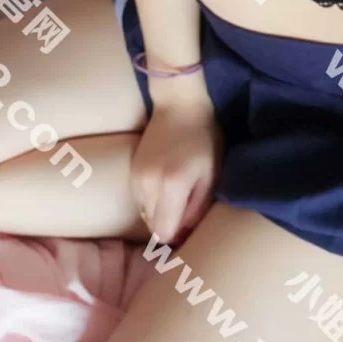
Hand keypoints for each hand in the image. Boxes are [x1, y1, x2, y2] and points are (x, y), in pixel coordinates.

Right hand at [130, 78, 221, 244]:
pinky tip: (165, 186)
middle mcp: (148, 185)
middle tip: (186, 211)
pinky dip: (151, 200)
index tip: (188, 227)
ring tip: (176, 195)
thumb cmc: (203, 139)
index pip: (163, 232)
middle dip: (169, 224)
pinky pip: (139, 200)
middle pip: (152, 225)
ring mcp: (136, 177)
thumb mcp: (211, 174)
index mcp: (172, 186)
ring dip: (159, 212)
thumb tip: (184, 234)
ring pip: (144, 214)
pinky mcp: (131, 171)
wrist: (178, 106)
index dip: (177, 236)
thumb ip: (198, 207)